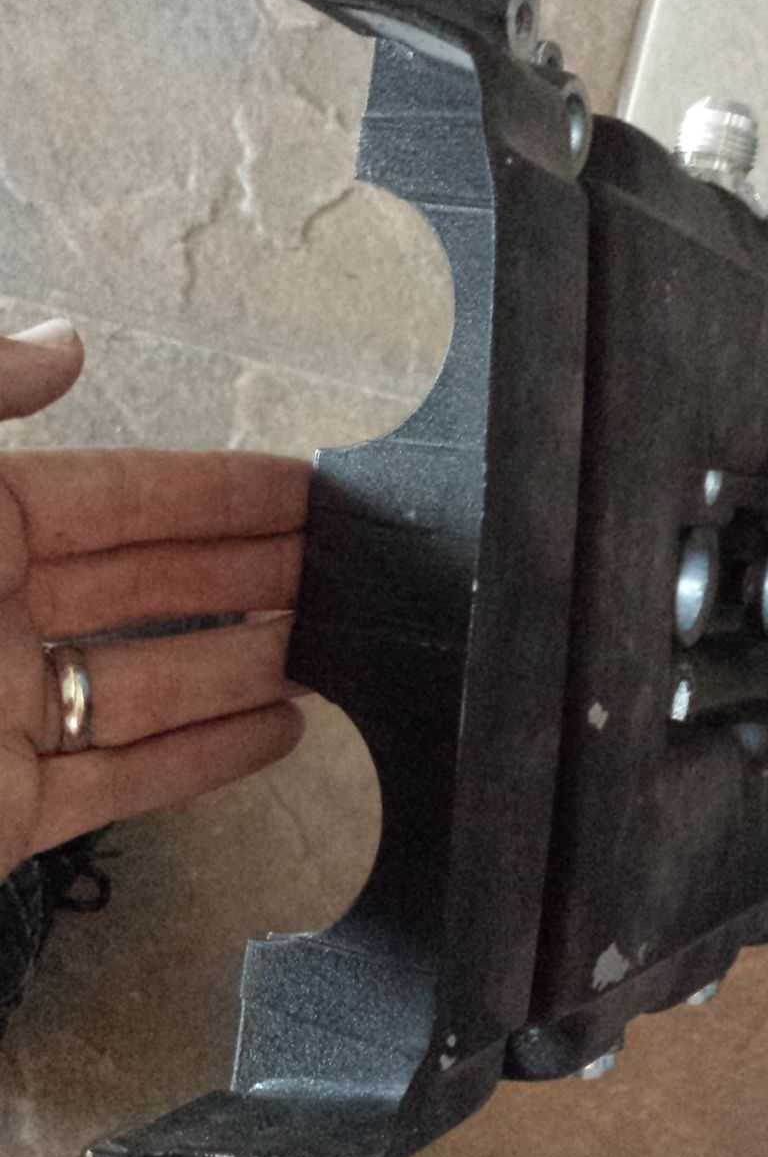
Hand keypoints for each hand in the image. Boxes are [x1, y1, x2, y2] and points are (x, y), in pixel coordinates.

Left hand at [0, 319, 308, 880]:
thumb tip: (63, 344)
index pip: (121, 496)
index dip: (216, 489)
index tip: (300, 486)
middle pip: (151, 587)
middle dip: (250, 572)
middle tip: (344, 564)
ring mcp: (0, 717)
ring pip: (152, 683)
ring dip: (245, 665)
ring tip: (334, 648)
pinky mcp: (6, 812)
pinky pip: (124, 781)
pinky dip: (205, 764)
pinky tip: (277, 735)